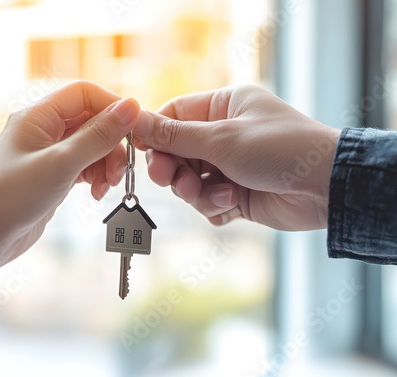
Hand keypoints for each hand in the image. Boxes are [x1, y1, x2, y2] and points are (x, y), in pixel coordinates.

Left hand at [0, 80, 139, 267]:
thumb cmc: (11, 197)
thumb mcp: (61, 163)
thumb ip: (98, 135)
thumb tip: (131, 107)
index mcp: (38, 115)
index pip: (84, 94)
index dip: (112, 107)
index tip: (134, 130)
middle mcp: (43, 129)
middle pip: (92, 122)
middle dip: (112, 145)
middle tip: (119, 171)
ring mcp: (49, 153)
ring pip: (92, 146)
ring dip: (106, 164)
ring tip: (107, 187)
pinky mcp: (53, 175)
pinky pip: (85, 166)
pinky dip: (96, 177)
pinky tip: (97, 194)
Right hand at [133, 85, 340, 230]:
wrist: (326, 189)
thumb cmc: (279, 149)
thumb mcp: (221, 139)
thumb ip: (174, 135)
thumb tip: (135, 120)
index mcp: (223, 107)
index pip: (174, 115)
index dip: (155, 134)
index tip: (142, 152)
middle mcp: (225, 134)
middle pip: (177, 152)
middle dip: (174, 170)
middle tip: (170, 180)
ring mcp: (230, 165)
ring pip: (190, 182)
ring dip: (197, 192)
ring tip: (218, 194)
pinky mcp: (237, 193)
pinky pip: (208, 202)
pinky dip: (215, 206)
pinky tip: (234, 203)